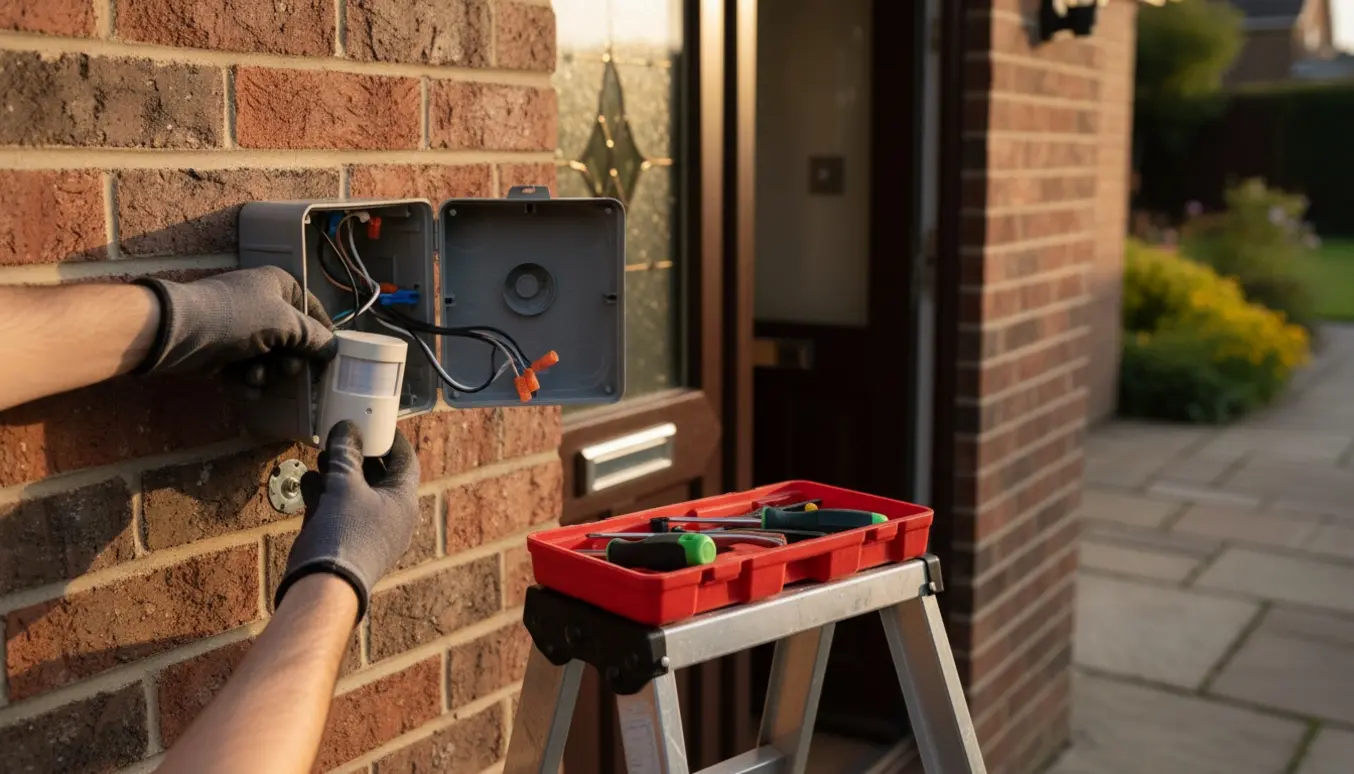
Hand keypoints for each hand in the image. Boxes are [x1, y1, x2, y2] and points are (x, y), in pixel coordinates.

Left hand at [134, 267, 336, 391]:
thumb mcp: (285, 324)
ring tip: (256, 377)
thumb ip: (314, 337)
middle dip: (289, 360)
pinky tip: (245, 386)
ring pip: (269, 357)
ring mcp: (240, 326)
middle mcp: (261, 303)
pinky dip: (247, 380)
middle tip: (288, 371)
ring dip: (267, 373)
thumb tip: (332, 348)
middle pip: (291, 339)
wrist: (180, 331)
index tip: (328, 356)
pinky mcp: (223, 349)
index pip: (312, 309)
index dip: (322, 333)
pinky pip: (246, 368)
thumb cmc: (238, 318)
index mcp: (278, 285)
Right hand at [275, 421, 420, 620]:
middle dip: (359, 455)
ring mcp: (368, 531)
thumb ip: (346, 454)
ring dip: (339, 473)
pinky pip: (339, 510)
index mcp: (404, 501)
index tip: (378, 422)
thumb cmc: (346, 534)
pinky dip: (326, 494)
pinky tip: (309, 479)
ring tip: (322, 453)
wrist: (324, 587)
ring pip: (356, 493)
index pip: (406, 461)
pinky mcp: (346, 542)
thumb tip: (347, 428)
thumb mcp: (346, 485)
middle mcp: (392, 516)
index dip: (392, 439)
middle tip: (343, 435)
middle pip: (379, 476)